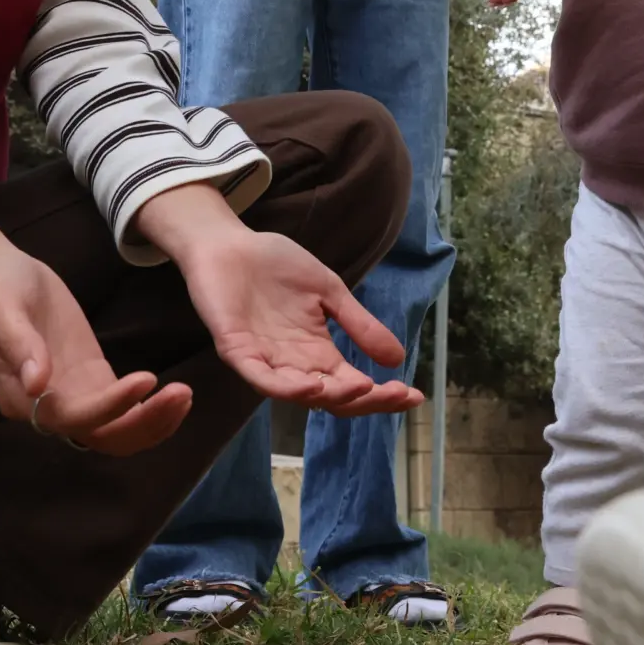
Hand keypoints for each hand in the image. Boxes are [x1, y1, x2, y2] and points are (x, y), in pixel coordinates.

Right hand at [0, 240, 195, 451]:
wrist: (2, 273)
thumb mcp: (4, 310)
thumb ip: (21, 347)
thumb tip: (36, 385)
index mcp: (21, 399)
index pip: (74, 417)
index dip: (111, 406)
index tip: (147, 377)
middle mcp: (48, 410)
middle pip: (101, 436)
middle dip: (143, 423)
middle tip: (181, 394)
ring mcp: (72, 397)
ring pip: (117, 430)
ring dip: (153, 421)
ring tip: (185, 395)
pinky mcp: (91, 381)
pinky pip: (123, 409)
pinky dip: (150, 409)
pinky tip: (177, 396)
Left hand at [137, 185, 423, 416]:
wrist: (228, 243)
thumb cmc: (275, 265)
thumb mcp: (329, 292)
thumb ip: (358, 324)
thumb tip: (398, 357)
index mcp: (316, 354)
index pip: (353, 386)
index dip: (383, 395)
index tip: (415, 395)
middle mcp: (293, 365)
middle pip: (332, 398)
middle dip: (366, 400)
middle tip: (396, 394)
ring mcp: (264, 360)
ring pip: (299, 394)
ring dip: (330, 396)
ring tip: (361, 390)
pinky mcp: (236, 350)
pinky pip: (261, 378)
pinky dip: (285, 388)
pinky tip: (312, 386)